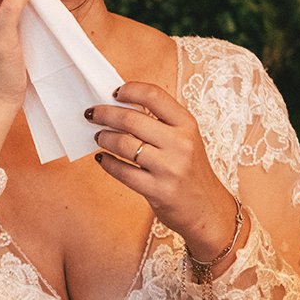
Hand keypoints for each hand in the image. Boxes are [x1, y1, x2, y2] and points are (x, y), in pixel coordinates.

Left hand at [86, 81, 239, 261]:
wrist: (207, 209)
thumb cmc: (190, 170)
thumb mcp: (185, 139)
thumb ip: (160, 123)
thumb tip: (120, 106)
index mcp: (186, 124)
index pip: (154, 96)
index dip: (130, 90)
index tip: (114, 93)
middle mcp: (180, 144)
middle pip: (131, 119)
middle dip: (105, 114)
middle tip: (92, 114)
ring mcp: (170, 168)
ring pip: (123, 144)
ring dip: (104, 138)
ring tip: (99, 137)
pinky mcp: (158, 191)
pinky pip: (122, 172)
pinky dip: (107, 163)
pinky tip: (103, 159)